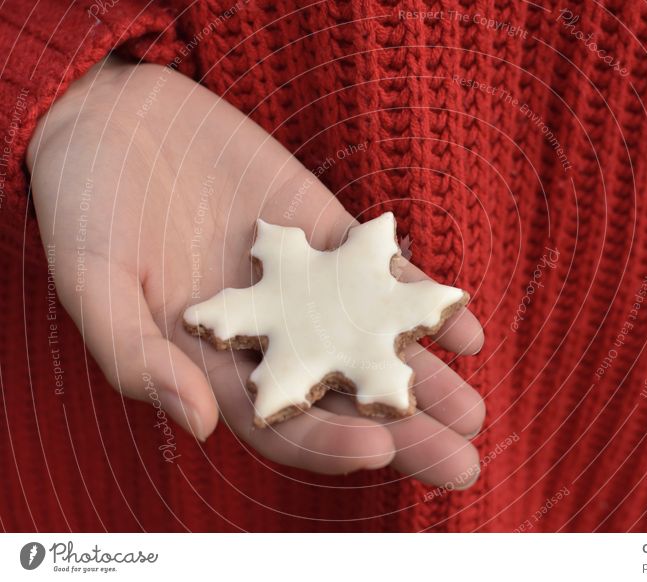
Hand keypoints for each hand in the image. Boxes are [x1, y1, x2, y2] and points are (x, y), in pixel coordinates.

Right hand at [27, 57, 484, 486]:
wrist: (116, 118)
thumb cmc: (87, 206)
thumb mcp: (91, 283)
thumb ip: (137, 357)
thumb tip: (200, 425)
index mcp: (214, 363)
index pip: (281, 422)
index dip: (328, 440)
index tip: (377, 449)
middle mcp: (271, 334)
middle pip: (344, 395)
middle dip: (403, 431)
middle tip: (460, 464)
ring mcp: (307, 286)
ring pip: (374, 342)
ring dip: (426, 378)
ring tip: (473, 411)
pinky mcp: (329, 235)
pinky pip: (383, 274)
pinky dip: (421, 300)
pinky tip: (465, 331)